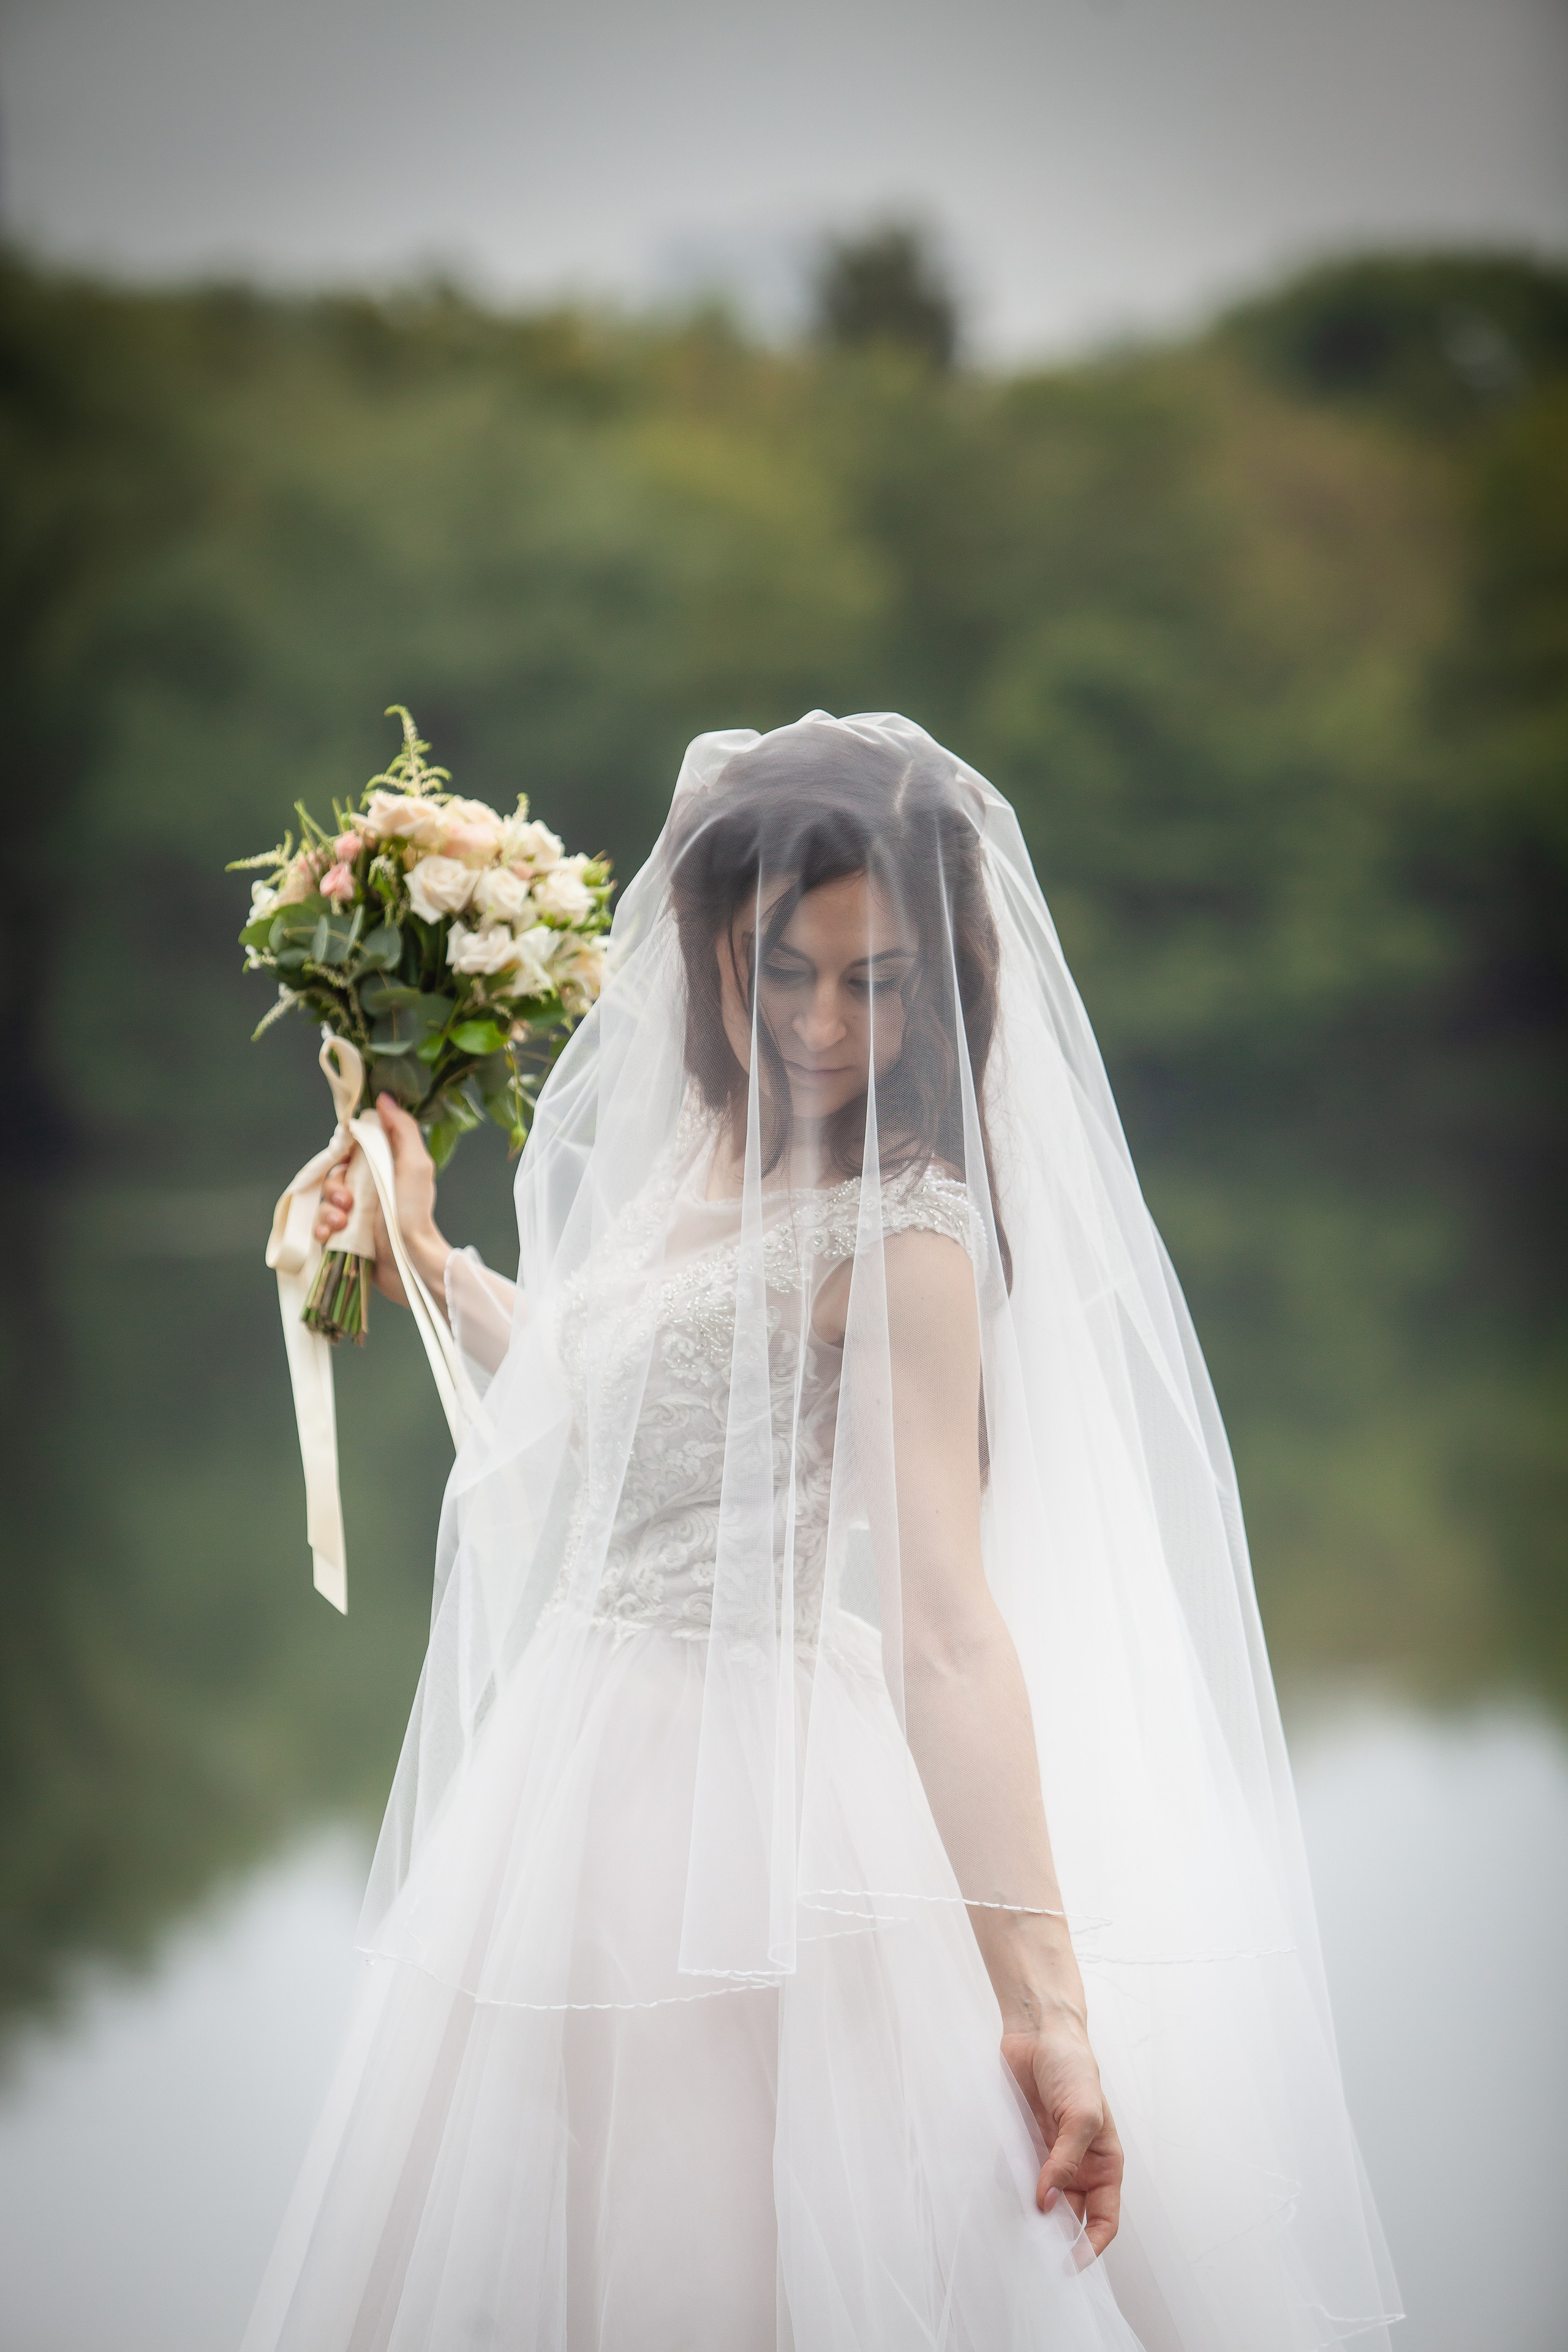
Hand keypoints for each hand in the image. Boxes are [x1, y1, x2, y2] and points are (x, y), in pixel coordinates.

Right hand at [312, 1095, 448, 1305]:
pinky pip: (321, 1225)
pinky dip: (321, 1228)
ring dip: (327, 1210)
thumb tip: (384, 1098)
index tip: (344, 1163)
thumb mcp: (415, 1165)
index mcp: (383, 1168)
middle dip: (334, 1187)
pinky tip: (330, 1235)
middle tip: (348, 1202)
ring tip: (341, 1223)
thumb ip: (402, 1130)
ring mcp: (356, 1213)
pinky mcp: (346, 1236)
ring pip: (324, 1201)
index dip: (341, 1155)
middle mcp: (368, 1188)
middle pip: (333, 1175)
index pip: (350, 1151)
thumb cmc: (415, 1213)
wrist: (412, 1263)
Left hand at [1001, 2015, 1122, 2255]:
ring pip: (1039, 2201)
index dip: (1090, 2246)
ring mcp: (1048, 2157)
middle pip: (1068, 2217)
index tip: (1068, 2265)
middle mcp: (1077, 2166)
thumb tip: (1046, 2203)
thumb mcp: (1081, 2114)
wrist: (1037, 2032)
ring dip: (1027, 2212)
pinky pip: (1014, 2177)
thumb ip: (1065, 2161)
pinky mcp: (1022, 2145)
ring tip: (1012, 2218)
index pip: (1105, 2220)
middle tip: (1032, 2247)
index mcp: (1104, 2164)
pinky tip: (999, 2182)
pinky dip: (1007, 2185)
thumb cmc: (1073, 2067)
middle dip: (1053, 2234)